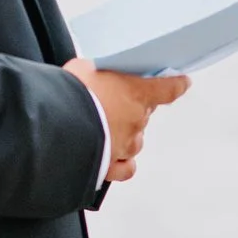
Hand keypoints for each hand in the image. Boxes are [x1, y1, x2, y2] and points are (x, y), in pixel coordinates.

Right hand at [70, 59, 188, 182]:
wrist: (54, 126)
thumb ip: (96, 72)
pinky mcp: (110, 167)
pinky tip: (112, 159)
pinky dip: (121, 164)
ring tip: (104, 129)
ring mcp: (125, 146)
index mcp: (136, 94)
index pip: (168, 88)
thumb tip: (92, 73)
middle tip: (109, 102)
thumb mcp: (83, 69)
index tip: (183, 83)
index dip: (176, 85)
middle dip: (130, 108)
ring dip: (125, 135)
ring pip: (135, 141)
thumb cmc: (70, 93)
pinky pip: (124, 168)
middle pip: (144, 114)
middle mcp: (136, 122)